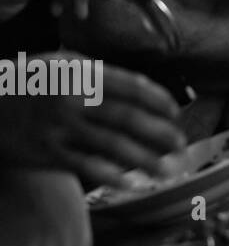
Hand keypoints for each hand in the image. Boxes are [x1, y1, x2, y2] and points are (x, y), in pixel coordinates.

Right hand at [0, 54, 185, 186]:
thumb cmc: (32, 82)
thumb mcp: (64, 63)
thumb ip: (101, 74)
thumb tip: (141, 91)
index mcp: (84, 74)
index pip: (134, 87)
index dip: (160, 101)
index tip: (176, 113)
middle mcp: (75, 99)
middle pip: (129, 118)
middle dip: (161, 133)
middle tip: (180, 144)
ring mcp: (61, 127)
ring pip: (112, 145)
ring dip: (145, 159)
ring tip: (166, 169)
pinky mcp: (49, 152)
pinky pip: (86, 165)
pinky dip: (112, 175)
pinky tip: (131, 182)